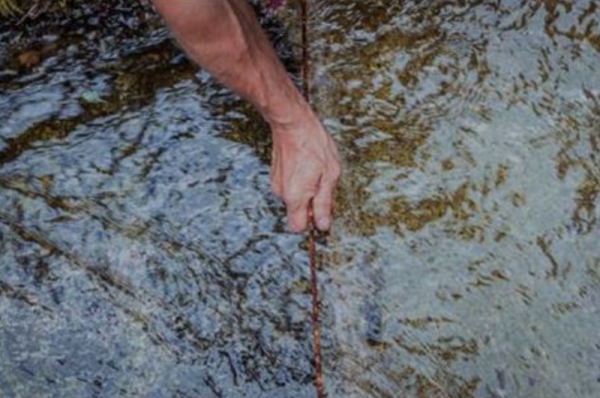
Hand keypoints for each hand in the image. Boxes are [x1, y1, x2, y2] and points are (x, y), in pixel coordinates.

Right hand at [269, 108, 340, 231]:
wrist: (293, 123)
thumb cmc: (314, 145)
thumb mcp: (330, 175)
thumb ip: (325, 203)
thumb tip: (323, 225)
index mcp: (295, 196)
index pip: (298, 227)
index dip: (311, 221)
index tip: (321, 210)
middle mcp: (281, 193)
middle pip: (296, 212)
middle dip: (310, 204)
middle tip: (321, 184)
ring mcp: (276, 183)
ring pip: (293, 198)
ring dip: (304, 191)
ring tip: (314, 170)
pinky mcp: (275, 175)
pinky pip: (289, 187)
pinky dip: (298, 181)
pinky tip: (306, 165)